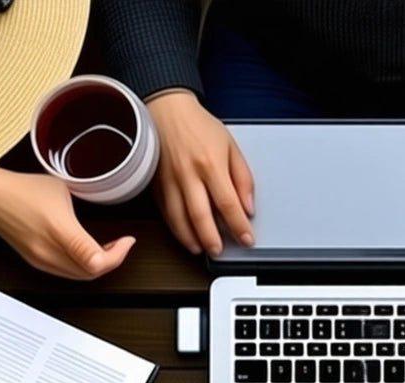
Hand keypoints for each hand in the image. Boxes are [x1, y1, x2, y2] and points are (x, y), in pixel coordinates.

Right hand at [0, 167, 134, 279]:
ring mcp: (39, 260)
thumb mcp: (62, 190)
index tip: (127, 240)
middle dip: (112, 261)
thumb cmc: (20, 188)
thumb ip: (84, 208)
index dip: (119, 254)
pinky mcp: (34, 261)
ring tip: (107, 248)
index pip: (98, 262)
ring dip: (97, 266)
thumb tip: (101, 216)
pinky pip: (65, 272)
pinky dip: (81, 266)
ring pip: (79, 276)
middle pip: (91, 274)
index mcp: (60, 233)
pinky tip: (85, 251)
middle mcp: (48, 253)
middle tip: (121, 245)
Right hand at [147, 91, 253, 256]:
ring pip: (179, 219)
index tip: (246, 239)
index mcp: (210, 163)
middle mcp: (188, 174)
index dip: (238, 226)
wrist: (166, 109)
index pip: (228, 203)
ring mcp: (169, 180)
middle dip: (213, 239)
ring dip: (191, 239)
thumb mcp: (231, 146)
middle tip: (221, 251)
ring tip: (203, 249)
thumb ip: (242, 177)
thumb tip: (248, 206)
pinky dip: (176, 229)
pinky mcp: (156, 184)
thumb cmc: (199, 126)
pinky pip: (166, 213)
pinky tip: (186, 237)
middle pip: (201, 216)